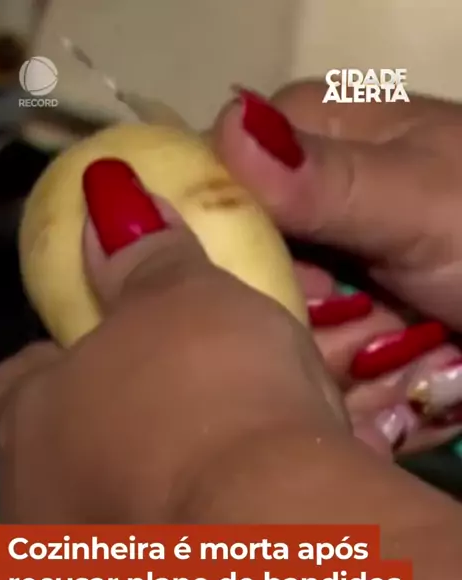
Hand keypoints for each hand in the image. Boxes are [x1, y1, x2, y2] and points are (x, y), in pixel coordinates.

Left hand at [0, 157, 342, 525]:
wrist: (272, 540)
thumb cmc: (214, 398)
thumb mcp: (187, 299)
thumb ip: (143, 255)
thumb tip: (107, 202)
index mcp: (30, 422)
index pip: (21, 380)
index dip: (71, 363)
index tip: (125, 357)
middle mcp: (37, 511)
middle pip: (66, 464)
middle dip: (119, 444)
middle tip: (196, 428)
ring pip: (116, 537)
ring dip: (163, 510)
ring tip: (236, 493)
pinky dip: (199, 571)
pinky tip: (251, 554)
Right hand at [213, 84, 461, 454]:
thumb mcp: (420, 201)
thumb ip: (325, 181)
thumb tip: (229, 131)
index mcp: (309, 145)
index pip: (215, 195)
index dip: (243, 254)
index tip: (309, 288)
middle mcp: (306, 211)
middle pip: (246, 286)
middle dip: (315, 326)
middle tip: (381, 327)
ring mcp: (330, 277)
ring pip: (284, 341)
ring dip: (352, 365)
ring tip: (413, 347)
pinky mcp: (351, 330)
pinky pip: (321, 373)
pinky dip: (368, 390)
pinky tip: (412, 375)